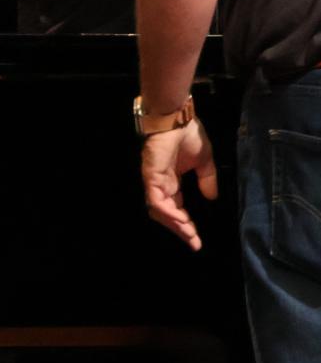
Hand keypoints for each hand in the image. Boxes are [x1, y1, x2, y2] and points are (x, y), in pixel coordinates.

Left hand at [143, 117, 216, 250]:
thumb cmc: (189, 136)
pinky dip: (166, 211)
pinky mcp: (151, 176)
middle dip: (181, 230)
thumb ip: (207, 179)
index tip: (197, 239)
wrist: (177, 119)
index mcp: (172, 183)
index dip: (186, 224)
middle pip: (167, 214)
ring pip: (160, 210)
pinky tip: (180, 220)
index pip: (177, 209)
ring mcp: (154, 181)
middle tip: (194, 243)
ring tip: (189, 235)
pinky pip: (156, 199)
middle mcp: (161, 185)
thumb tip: (212, 198)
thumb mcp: (204, 162)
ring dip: (174, 224)